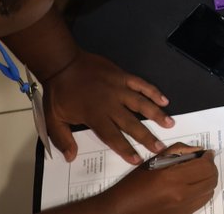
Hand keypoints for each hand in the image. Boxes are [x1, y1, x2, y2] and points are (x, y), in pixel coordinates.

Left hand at [43, 50, 172, 163]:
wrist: (63, 64)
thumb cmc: (59, 92)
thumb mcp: (54, 119)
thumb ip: (62, 139)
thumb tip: (71, 156)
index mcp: (95, 116)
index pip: (113, 137)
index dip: (125, 149)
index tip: (137, 159)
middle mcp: (110, 104)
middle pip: (132, 123)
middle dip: (147, 137)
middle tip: (160, 147)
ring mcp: (119, 88)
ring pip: (142, 103)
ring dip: (157, 115)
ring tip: (170, 123)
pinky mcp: (123, 76)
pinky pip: (141, 84)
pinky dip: (153, 92)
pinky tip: (164, 100)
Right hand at [95, 144, 216, 213]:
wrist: (121, 209)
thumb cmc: (135, 184)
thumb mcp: (154, 161)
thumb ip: (179, 151)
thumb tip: (198, 150)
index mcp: (172, 178)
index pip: (205, 166)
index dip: (209, 157)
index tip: (207, 153)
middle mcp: (181, 194)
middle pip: (211, 179)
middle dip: (211, 167)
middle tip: (204, 161)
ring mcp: (183, 208)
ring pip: (209, 191)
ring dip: (208, 179)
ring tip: (200, 173)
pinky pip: (202, 202)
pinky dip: (203, 191)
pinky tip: (195, 185)